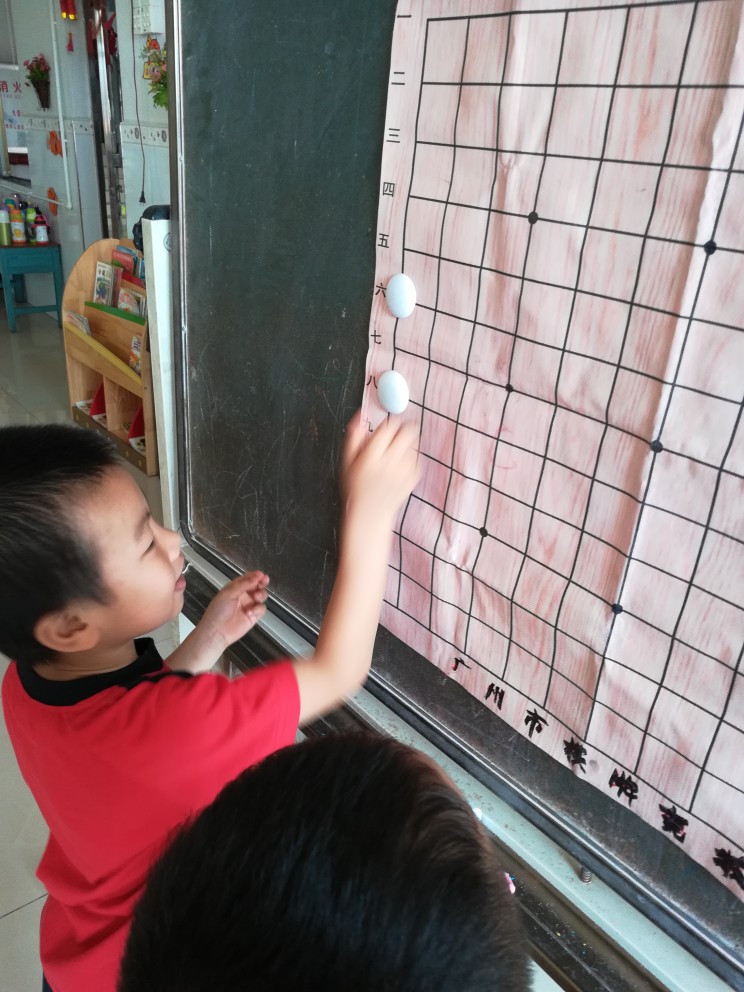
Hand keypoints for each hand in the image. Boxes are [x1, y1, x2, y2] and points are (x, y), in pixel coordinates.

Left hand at [198, 571, 269, 652]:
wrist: (217, 632)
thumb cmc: (218, 611)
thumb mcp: (228, 593)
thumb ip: (243, 584)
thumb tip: (256, 577)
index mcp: (235, 588)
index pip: (247, 579)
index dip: (254, 575)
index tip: (261, 574)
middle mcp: (243, 595)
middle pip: (256, 586)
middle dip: (261, 582)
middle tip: (265, 580)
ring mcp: (249, 605)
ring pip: (261, 595)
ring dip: (261, 594)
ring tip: (256, 597)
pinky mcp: (253, 616)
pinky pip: (261, 608)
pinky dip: (258, 608)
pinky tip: (250, 612)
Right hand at [340, 411, 419, 534]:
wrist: (370, 515)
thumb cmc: (356, 488)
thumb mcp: (347, 463)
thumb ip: (353, 439)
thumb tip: (359, 417)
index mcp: (371, 459)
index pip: (387, 429)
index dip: (389, 423)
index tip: (388, 425)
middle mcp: (388, 465)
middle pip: (406, 433)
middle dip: (405, 427)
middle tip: (400, 429)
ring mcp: (403, 473)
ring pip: (414, 444)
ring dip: (408, 441)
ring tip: (399, 449)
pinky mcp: (412, 479)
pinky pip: (418, 458)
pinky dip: (412, 456)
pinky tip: (403, 462)